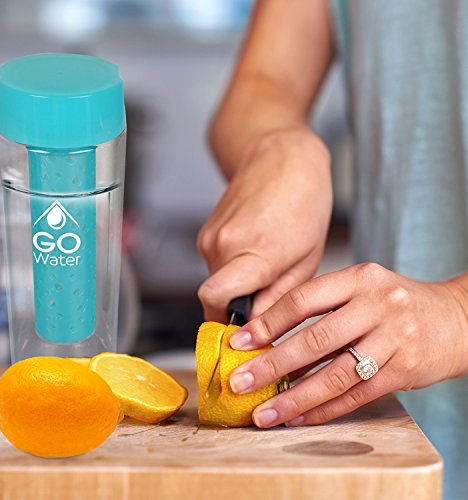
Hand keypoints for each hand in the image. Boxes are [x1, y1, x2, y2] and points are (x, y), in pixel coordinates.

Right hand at [197, 126, 331, 322]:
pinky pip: (216, 266)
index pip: (215, 302)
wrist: (279, 155)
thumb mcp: (307, 257)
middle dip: (239, 310)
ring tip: (267, 267)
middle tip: (268, 303)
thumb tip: (259, 329)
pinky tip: (255, 251)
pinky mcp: (205, 232)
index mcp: (255, 251)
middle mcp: (222, 245)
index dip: (225, 328)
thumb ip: (279, 298)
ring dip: (238, 288)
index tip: (241, 342)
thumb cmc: (303, 199)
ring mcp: (209, 237)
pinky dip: (233, 270)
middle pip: (216, 300)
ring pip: (216, 283)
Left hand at [227, 263, 467, 427]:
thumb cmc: (396, 302)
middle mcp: (377, 306)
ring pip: (335, 375)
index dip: (267, 323)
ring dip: (295, 398)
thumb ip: (322, 305)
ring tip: (266, 413)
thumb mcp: (362, 288)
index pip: (302, 299)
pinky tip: (300, 417)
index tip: (239, 342)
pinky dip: (325, 410)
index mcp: (359, 278)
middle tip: (240, 382)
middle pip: (314, 339)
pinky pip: (357, 395)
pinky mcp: (405, 371)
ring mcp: (394, 339)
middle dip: (271, 364)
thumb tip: (269, 336)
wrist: (457, 318)